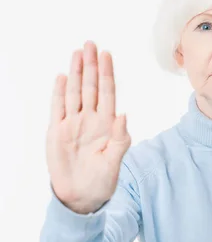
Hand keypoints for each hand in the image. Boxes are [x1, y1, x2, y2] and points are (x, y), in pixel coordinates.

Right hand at [46, 41, 130, 213]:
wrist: (80, 197)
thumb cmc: (102, 181)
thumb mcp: (114, 162)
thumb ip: (120, 138)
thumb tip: (124, 114)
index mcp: (107, 125)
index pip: (108, 92)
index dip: (107, 74)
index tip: (107, 54)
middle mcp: (90, 119)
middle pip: (90, 86)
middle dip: (91, 65)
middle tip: (90, 43)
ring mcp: (73, 123)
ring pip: (74, 92)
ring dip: (76, 73)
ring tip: (77, 53)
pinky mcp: (57, 131)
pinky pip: (58, 107)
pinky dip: (59, 92)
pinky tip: (62, 77)